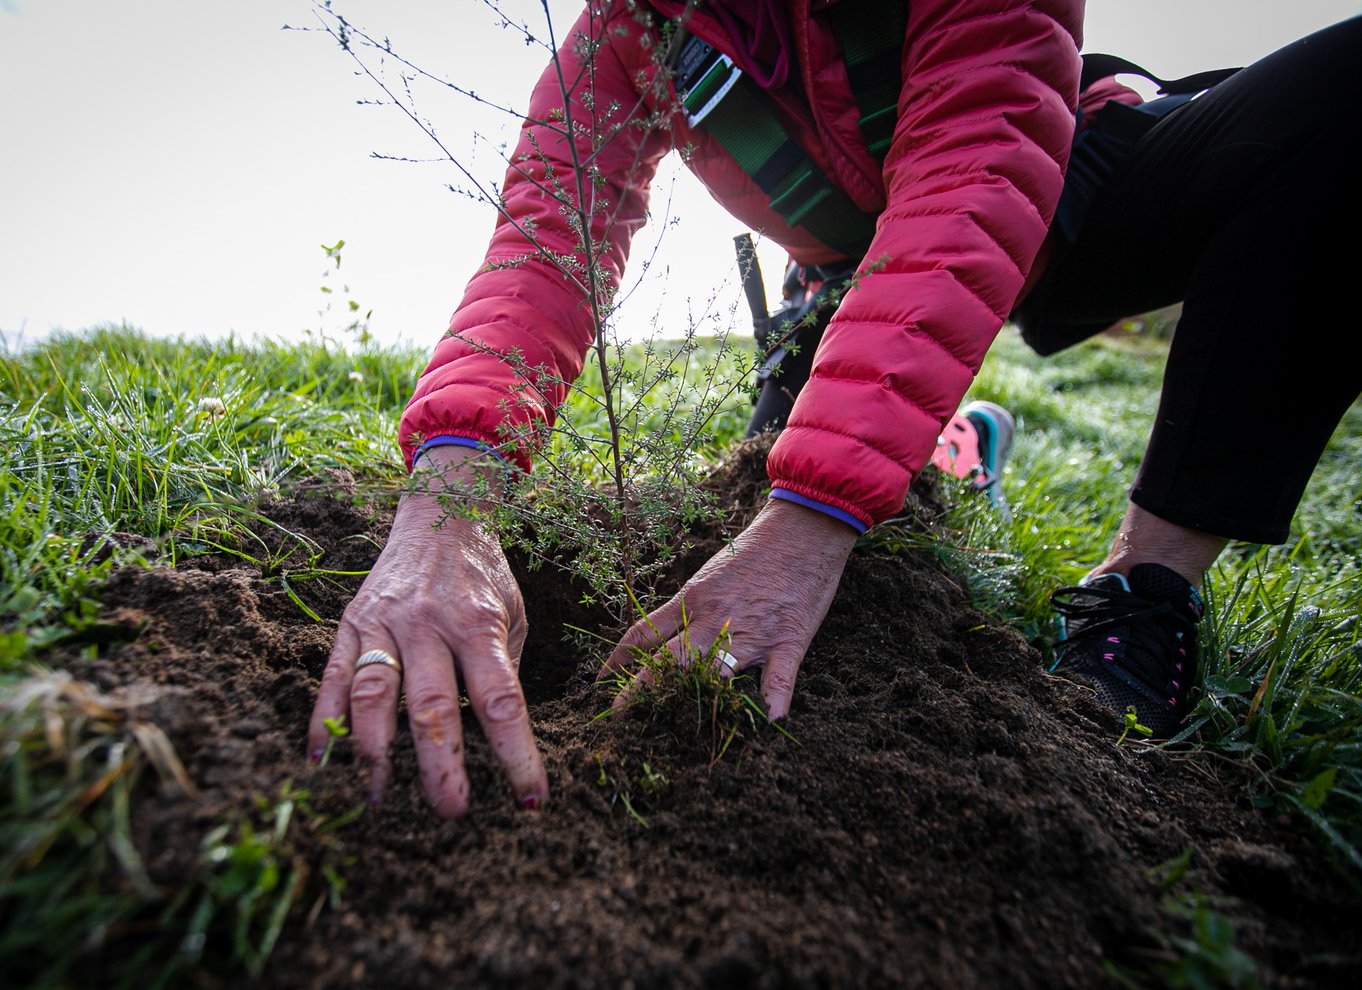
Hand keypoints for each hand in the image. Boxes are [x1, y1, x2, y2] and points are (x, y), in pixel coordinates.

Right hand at [306, 447, 546, 816]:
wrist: (439, 512)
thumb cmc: (484, 574)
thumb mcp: (514, 613)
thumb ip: (505, 669)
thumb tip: (497, 735)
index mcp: (479, 624)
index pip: (502, 700)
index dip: (516, 753)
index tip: (530, 799)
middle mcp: (428, 625)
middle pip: (432, 707)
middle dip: (442, 767)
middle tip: (452, 812)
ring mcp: (384, 624)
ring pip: (373, 695)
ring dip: (375, 752)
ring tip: (380, 797)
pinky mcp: (350, 623)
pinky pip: (331, 676)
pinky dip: (322, 720)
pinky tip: (321, 761)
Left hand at [602, 498, 857, 717]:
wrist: (802, 527)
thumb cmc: (757, 549)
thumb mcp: (711, 576)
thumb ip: (691, 608)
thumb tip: (667, 637)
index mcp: (692, 601)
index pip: (643, 634)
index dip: (617, 660)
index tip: (600, 682)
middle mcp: (714, 620)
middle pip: (667, 662)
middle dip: (640, 693)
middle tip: (619, 720)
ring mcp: (751, 632)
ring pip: (716, 674)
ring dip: (699, 705)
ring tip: (683, 736)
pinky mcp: (788, 639)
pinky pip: (779, 678)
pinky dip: (774, 701)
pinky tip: (768, 721)